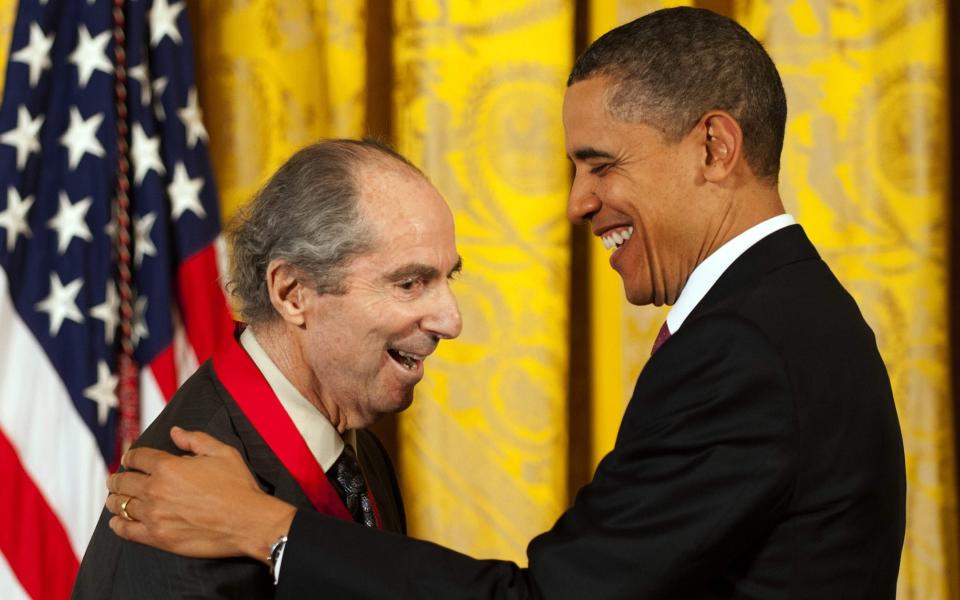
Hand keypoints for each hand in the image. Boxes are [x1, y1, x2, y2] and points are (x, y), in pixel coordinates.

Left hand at [106, 426, 295, 562]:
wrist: (247, 522)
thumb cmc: (238, 486)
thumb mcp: (222, 452)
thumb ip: (195, 439)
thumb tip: (175, 432)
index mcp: (168, 466)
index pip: (137, 458)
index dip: (131, 456)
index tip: (130, 459)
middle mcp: (155, 490)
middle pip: (122, 481)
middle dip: (117, 478)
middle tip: (116, 480)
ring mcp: (153, 515)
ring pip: (120, 505)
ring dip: (115, 500)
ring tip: (115, 499)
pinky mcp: (157, 537)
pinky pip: (125, 530)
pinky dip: (117, 524)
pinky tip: (117, 521)